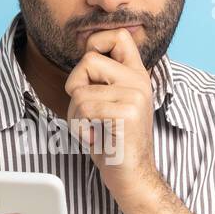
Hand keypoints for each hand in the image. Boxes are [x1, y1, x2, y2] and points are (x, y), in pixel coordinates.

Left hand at [64, 27, 160, 203]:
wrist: (133, 177)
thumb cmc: (114, 143)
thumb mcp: (110, 104)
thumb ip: (103, 80)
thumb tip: (84, 53)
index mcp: (137, 76)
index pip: (120, 36)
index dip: (97, 42)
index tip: (88, 70)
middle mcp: (139, 81)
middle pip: (88, 59)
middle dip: (74, 86)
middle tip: (85, 111)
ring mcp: (135, 95)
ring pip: (80, 89)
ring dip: (75, 114)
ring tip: (90, 129)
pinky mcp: (127, 112)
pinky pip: (83, 107)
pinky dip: (79, 127)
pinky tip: (94, 138)